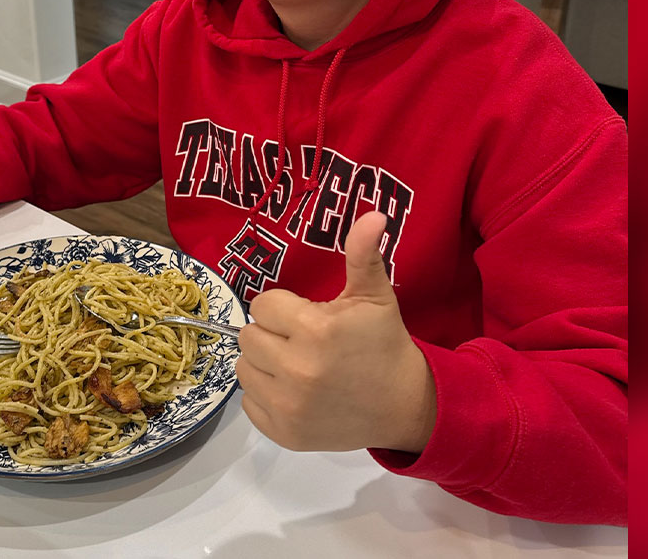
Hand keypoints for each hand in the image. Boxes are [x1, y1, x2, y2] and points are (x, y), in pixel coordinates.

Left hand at [235, 211, 436, 452]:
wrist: (403, 405)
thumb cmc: (383, 344)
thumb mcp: (374, 296)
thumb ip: (363, 254)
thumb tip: (373, 214)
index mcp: (315, 330)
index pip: (262, 306)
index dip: (283, 307)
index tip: (306, 317)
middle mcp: (296, 370)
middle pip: (247, 337)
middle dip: (271, 334)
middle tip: (300, 341)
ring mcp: (288, 406)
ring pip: (243, 369)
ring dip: (263, 363)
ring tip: (295, 364)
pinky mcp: (284, 433)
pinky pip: (249, 404)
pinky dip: (266, 395)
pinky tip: (294, 391)